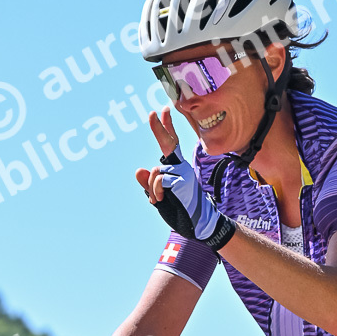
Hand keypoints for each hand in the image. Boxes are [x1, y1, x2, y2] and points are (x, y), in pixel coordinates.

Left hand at [135, 111, 230, 243]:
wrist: (197, 225)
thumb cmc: (180, 210)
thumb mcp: (159, 196)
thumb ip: (149, 183)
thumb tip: (139, 170)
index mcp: (176, 168)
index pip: (171, 143)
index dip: (166, 127)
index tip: (162, 110)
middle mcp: (181, 166)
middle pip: (168, 143)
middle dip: (159, 128)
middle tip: (152, 112)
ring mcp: (183, 173)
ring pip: (156, 172)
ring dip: (152, 187)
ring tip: (159, 199)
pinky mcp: (181, 181)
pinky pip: (159, 181)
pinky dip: (156, 191)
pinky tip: (160, 200)